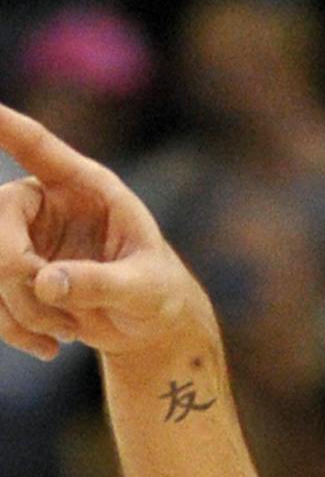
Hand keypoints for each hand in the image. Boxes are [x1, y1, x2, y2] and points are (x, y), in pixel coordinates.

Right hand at [0, 101, 205, 360]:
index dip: (6, 126)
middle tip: (50, 307)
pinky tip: (47, 350)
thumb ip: (101, 283)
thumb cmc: (158, 295)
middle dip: (13, 267)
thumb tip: (46, 282)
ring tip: (65, 332)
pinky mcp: (15, 271)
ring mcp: (25, 236)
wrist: (149, 327)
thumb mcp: (144, 291)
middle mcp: (47, 203)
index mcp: (86, 188)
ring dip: (20, 308)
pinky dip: (13, 327)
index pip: (38, 146)